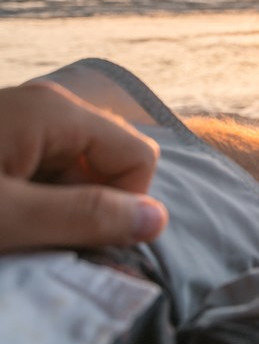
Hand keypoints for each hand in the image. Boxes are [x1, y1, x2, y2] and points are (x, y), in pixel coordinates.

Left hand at [0, 82, 167, 251]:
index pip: (139, 156)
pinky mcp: (4, 137)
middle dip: (88, 207)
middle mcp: (48, 105)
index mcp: (56, 112)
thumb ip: (84, 216)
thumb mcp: (6, 217)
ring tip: (8, 227)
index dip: (121, 205)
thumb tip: (158, 219)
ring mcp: (24, 119)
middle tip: (31, 236)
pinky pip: (46, 169)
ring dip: (57, 208)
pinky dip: (35, 200)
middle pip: (109, 162)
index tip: (70, 238)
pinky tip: (3, 216)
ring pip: (77, 170)